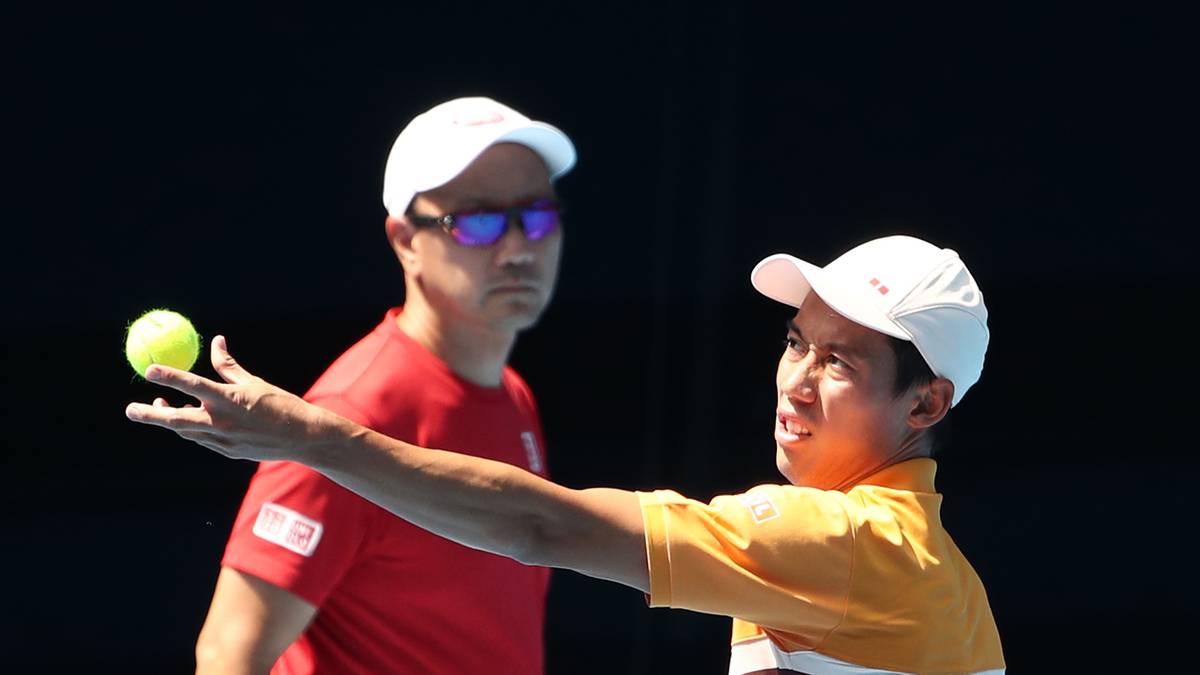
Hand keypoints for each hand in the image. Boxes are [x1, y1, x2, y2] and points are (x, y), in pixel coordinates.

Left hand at [125, 335, 330, 462]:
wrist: (303, 438)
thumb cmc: (281, 404)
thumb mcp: (254, 382)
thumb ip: (229, 366)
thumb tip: (216, 342)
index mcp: (231, 399)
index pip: (193, 386)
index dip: (169, 377)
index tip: (149, 370)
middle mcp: (223, 421)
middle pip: (177, 419)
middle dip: (150, 414)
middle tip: (130, 410)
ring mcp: (223, 440)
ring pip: (186, 430)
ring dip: (168, 420)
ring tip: (156, 407)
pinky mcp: (227, 450)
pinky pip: (201, 438)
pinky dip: (191, 428)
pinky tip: (188, 417)